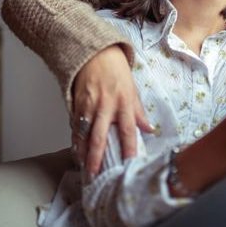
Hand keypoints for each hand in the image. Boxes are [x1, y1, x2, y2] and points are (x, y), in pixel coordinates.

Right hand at [71, 44, 152, 174]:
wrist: (95, 53)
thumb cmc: (116, 71)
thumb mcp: (132, 89)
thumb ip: (139, 112)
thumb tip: (149, 130)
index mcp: (124, 102)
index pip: (128, 129)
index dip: (129, 147)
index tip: (128, 163)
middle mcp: (106, 106)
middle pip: (100, 136)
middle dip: (96, 157)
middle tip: (94, 173)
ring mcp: (89, 105)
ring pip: (83, 133)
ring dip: (82, 151)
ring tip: (83, 166)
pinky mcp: (76, 103)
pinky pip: (75, 125)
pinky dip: (75, 138)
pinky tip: (76, 149)